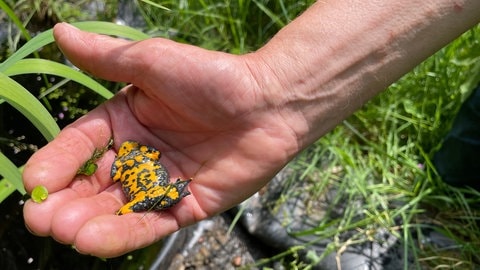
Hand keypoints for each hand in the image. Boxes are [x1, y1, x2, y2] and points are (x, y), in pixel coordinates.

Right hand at [22, 23, 296, 257]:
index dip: (55, 164)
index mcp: (124, 122)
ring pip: (117, 208)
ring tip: (66, 234)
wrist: (269, 103)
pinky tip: (96, 242)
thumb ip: (104, 58)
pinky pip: (151, 223)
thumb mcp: (153, 62)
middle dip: (65, 203)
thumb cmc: (211, 77)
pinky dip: (125, 234)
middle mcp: (138, 155)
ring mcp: (161, 183)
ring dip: (89, 223)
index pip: (79, 146)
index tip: (33, 182)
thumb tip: (59, 31)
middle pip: (93, 183)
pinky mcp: (186, 205)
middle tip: (42, 220)